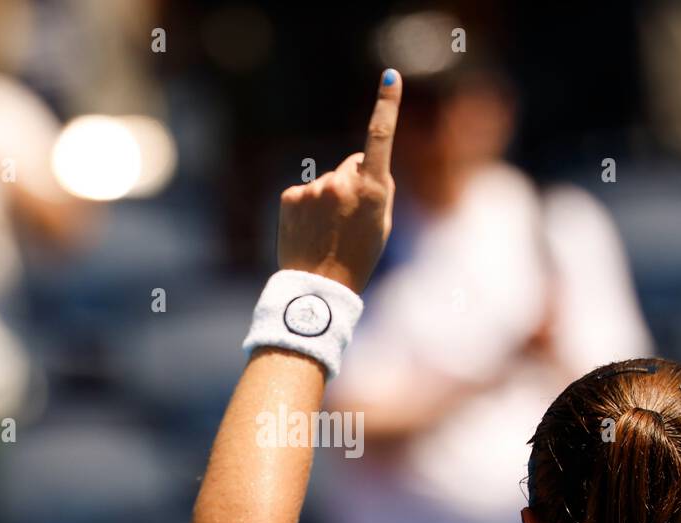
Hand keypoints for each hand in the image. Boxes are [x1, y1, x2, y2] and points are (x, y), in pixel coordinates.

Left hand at [277, 70, 401, 293]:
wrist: (318, 287)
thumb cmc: (358, 257)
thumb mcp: (381, 223)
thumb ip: (379, 188)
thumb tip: (368, 166)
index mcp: (371, 189)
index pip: (380, 137)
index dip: (387, 104)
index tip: (390, 77)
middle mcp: (341, 182)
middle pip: (351, 166)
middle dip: (352, 183)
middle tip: (350, 220)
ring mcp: (313, 188)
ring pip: (327, 183)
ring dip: (329, 200)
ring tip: (328, 232)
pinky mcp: (290, 196)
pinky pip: (305, 193)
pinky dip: (307, 208)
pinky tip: (310, 231)